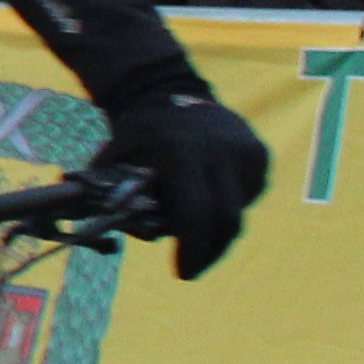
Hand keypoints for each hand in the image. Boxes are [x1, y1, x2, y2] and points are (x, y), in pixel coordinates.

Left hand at [109, 80, 267, 278]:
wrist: (171, 90)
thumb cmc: (137, 132)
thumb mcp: (117, 156)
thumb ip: (113, 194)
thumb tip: (103, 231)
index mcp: (182, 153)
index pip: (196, 212)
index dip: (192, 248)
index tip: (183, 273)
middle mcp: (221, 152)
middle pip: (226, 219)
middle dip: (210, 251)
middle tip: (192, 269)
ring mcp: (246, 153)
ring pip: (238, 210)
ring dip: (218, 230)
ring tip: (195, 236)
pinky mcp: (260, 155)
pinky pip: (247, 194)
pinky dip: (228, 206)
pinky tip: (207, 200)